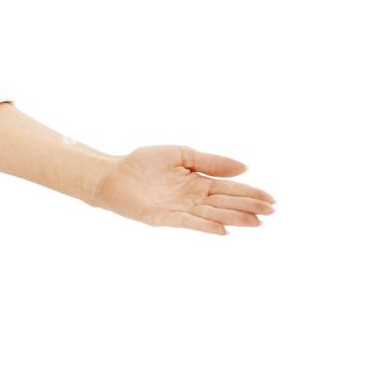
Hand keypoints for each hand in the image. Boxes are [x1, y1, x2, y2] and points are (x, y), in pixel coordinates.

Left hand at [90, 144, 274, 234]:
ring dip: (234, 218)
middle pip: (225, 203)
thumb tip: (245, 168)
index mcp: (197, 182)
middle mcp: (192, 198)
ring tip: (256, 222)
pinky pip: (189, 223)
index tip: (271, 199)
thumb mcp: (182, 154)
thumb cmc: (143, 163)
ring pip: (212, 214)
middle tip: (272, 212)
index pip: (229, 189)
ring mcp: (179, 209)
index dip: (250, 193)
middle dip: (249, 207)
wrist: (113, 173)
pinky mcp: (164, 218)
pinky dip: (206, 226)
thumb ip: (211, 161)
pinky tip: (223, 229)